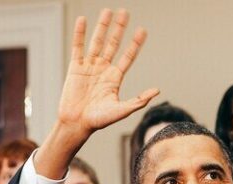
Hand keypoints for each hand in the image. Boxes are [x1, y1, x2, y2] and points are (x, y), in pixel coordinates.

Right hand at [59, 8, 158, 136]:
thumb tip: (157, 91)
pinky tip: (82, 21)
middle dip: (119, 29)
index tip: (142, 30)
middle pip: (113, 44)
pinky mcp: (75, 68)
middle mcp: (103, 70)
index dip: (135, 44)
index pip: (128, 56)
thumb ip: (138, 100)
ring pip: (97, 42)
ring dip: (102, 27)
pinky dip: (79, 34)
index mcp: (115, 78)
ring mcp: (89, 67)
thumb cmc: (98, 120)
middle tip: (125, 12)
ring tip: (107, 11)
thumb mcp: (121, 111)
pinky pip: (78, 48)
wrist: (76, 124)